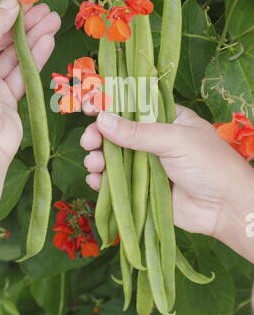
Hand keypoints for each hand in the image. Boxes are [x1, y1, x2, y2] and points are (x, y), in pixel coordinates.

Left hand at [0, 0, 60, 233]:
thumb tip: (11, 4)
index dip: (7, 13)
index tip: (27, 0)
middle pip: (4, 40)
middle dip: (26, 24)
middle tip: (47, 9)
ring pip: (17, 55)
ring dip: (35, 38)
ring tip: (54, 20)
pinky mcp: (11, 99)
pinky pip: (25, 73)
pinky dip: (38, 57)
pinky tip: (49, 42)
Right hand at [81, 106, 253, 262]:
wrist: (225, 208)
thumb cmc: (208, 164)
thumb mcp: (174, 140)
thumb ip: (137, 132)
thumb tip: (102, 119)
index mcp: (165, 119)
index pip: (132, 106)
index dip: (109, 106)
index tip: (89, 107)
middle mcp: (153, 139)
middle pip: (117, 133)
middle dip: (99, 136)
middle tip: (88, 141)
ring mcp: (146, 164)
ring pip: (113, 158)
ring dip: (98, 159)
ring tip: (93, 163)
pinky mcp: (142, 188)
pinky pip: (117, 182)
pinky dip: (103, 181)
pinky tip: (96, 181)